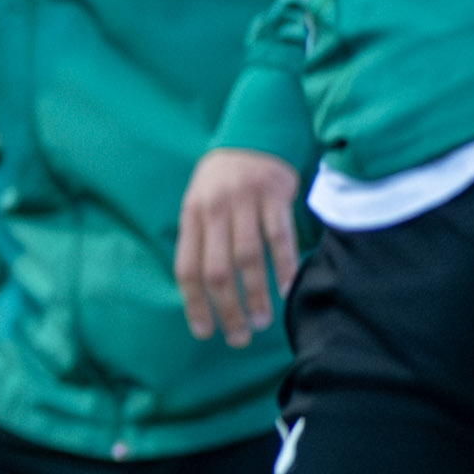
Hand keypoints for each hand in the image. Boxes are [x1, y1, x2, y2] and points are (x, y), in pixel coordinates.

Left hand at [175, 146, 303, 345]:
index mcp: (191, 215)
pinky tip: (286, 288)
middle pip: (217, 270)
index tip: (204, 331)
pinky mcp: (275, 195)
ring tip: (262, 322)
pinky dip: (283, 265)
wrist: (253, 136)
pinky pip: (279, 237)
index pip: (187, 267)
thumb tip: (199, 290)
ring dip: (256, 295)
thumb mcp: (198, 202)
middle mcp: (215, 210)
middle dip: (227, 309)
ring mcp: (246, 202)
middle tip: (238, 337)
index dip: (194, 303)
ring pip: (248, 258)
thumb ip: (199, 239)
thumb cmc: (222, 180)